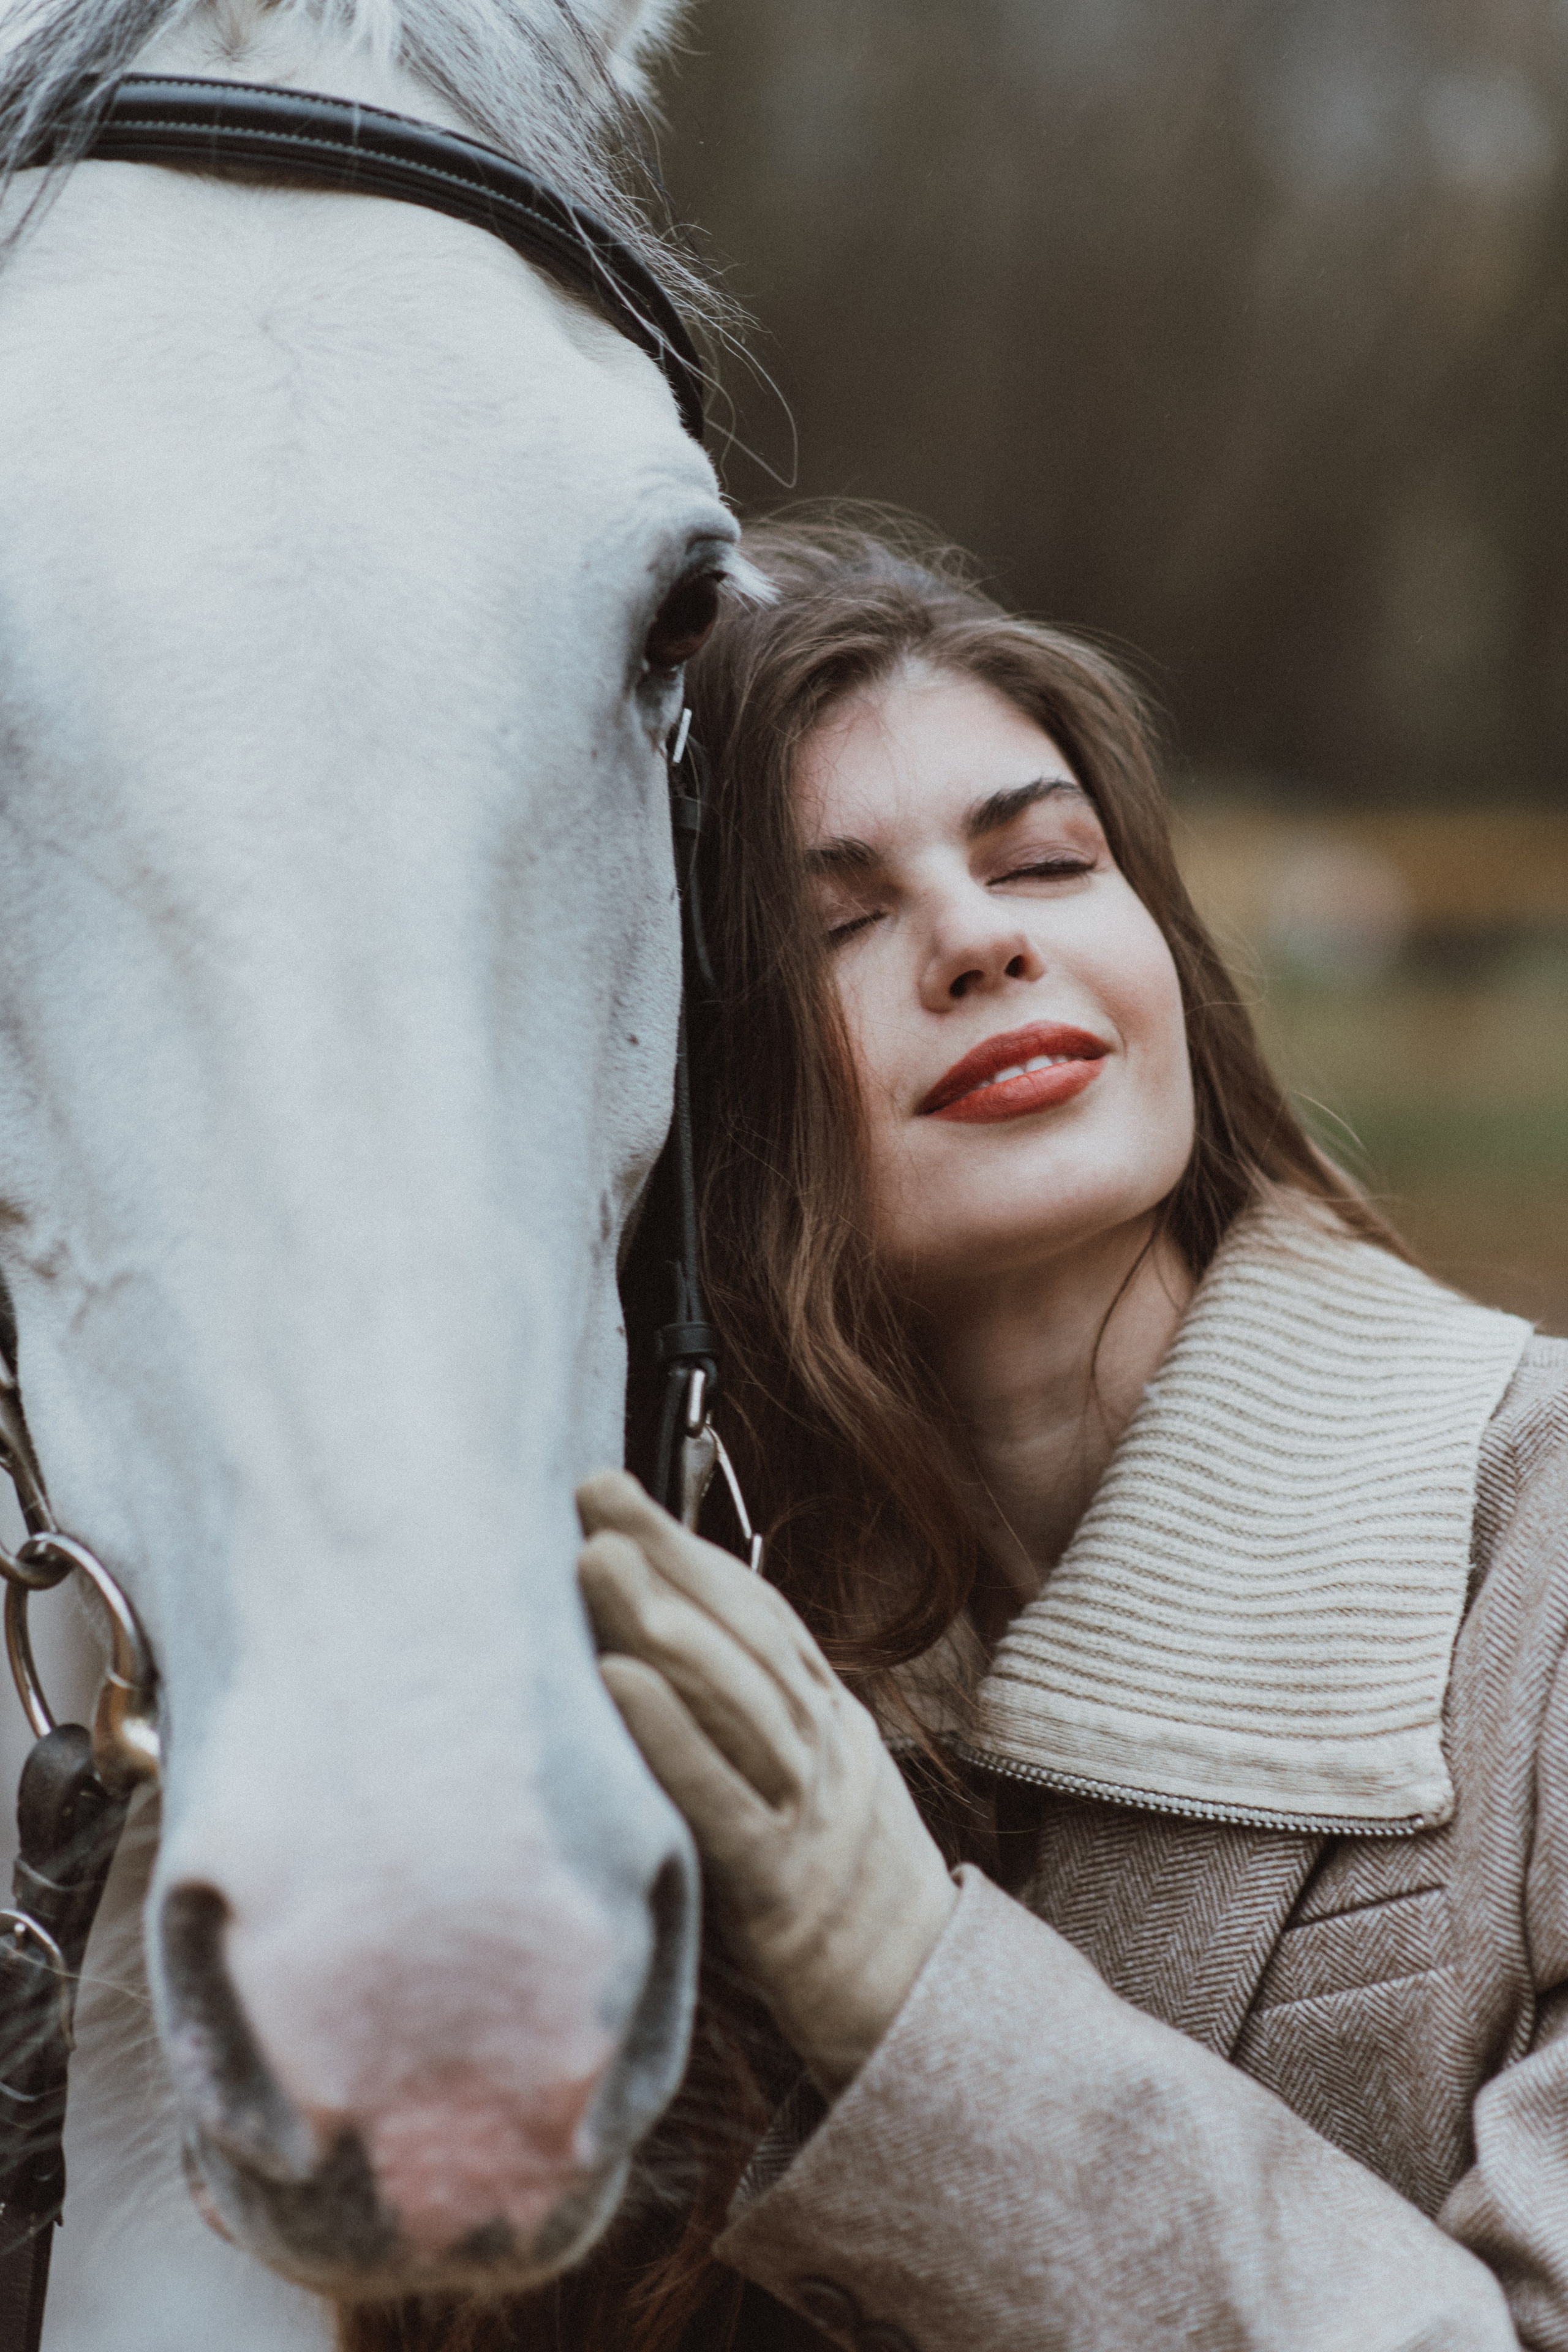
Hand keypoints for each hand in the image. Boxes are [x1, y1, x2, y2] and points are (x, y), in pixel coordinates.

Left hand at [576, 1471, 958, 2095]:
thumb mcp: (813, 1787)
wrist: (927, 2008)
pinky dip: (668, 1733)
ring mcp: (810, 1809)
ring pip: (739, 1697)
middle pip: (746, 1634)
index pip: (756, 1609)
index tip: (613, 1489)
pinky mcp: (782, 1883)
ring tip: (596, 1562)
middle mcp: (826, 1746)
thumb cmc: (845, 1896)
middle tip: (594, 1494)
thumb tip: (669, 1650)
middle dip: (668, 1556)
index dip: (686, 1542)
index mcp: (831, 1718)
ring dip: (664, 1623)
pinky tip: (615, 1681)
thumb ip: (753, 1723)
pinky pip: (721, 1796)